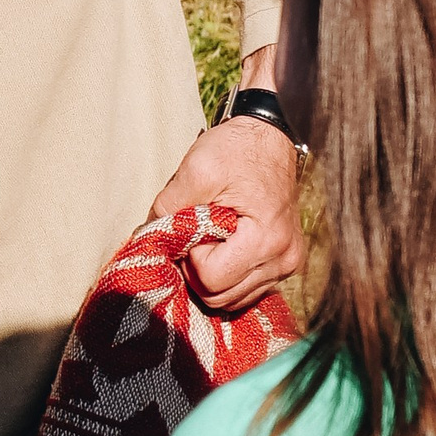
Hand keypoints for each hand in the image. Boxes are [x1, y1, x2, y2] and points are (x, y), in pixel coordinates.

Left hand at [152, 95, 300, 311]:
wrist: (270, 136)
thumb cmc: (236, 150)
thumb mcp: (196, 169)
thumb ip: (169, 207)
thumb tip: (148, 239)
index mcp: (266, 240)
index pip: (211, 280)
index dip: (190, 258)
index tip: (192, 227)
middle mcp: (283, 260)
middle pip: (220, 298)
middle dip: (198, 271)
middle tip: (195, 235)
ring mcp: (287, 264)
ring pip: (233, 299)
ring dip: (212, 275)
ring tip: (210, 238)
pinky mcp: (285, 263)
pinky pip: (247, 289)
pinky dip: (228, 275)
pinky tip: (223, 246)